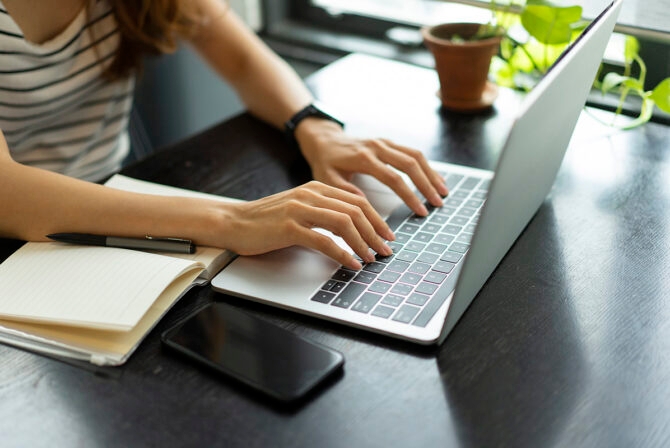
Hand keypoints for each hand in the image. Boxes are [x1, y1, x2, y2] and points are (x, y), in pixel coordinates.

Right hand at [216, 181, 393, 269]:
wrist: (234, 222)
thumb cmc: (266, 220)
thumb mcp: (300, 207)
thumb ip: (324, 211)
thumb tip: (353, 227)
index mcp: (317, 188)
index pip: (357, 201)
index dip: (377, 219)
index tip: (387, 235)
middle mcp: (311, 195)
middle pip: (356, 211)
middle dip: (375, 233)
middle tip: (386, 250)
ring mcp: (300, 210)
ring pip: (344, 223)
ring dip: (363, 243)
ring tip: (372, 258)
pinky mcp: (289, 228)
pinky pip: (324, 241)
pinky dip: (342, 254)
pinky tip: (351, 263)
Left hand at [295, 118, 448, 215]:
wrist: (324, 140)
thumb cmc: (325, 162)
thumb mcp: (327, 179)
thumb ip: (345, 191)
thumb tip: (364, 204)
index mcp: (364, 158)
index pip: (394, 179)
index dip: (410, 196)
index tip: (420, 212)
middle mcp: (378, 147)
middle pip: (411, 164)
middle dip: (427, 185)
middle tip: (438, 203)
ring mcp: (385, 142)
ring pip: (416, 155)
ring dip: (431, 173)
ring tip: (443, 191)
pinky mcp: (388, 142)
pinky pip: (412, 152)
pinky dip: (426, 165)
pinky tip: (434, 178)